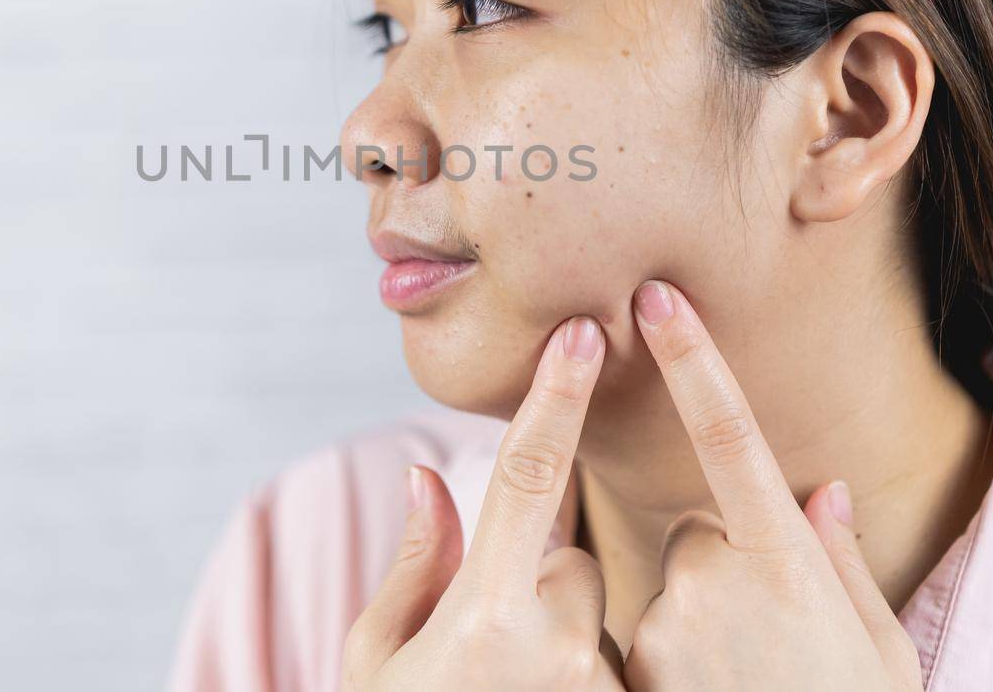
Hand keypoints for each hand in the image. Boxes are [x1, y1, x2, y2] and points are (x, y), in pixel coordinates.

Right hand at [342, 315, 624, 689]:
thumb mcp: (379, 653)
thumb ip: (414, 562)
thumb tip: (426, 476)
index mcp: (488, 615)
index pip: (528, 478)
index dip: (556, 399)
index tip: (580, 336)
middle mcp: (559, 647)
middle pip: (569, 557)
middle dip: (537, 574)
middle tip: (487, 642)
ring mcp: (602, 687)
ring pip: (591, 610)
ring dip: (560, 629)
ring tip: (512, 687)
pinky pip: (613, 662)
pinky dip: (580, 673)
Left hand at [621, 279, 922, 690]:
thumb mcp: (875, 649)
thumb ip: (840, 563)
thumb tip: (819, 491)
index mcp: (783, 564)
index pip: (728, 439)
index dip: (694, 361)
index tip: (656, 298)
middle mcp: (713, 586)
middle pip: (697, 531)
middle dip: (721, 562)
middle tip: (768, 637)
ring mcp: (664, 631)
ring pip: (669, 587)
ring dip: (694, 617)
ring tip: (739, 680)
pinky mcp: (631, 670)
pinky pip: (642, 634)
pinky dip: (668, 657)